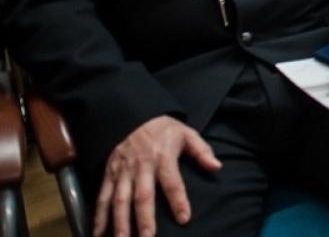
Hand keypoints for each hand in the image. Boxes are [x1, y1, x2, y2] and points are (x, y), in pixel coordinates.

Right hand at [94, 116, 220, 236]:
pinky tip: (98, 234)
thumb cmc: (164, 130)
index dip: (178, 201)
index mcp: (162, 157)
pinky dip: (98, 216)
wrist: (134, 116)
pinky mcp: (108, 174)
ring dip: (119, 222)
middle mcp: (141, 167)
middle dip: (144, 219)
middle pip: (142, 196)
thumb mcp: (187, 134)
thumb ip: (202, 151)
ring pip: (119, 200)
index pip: (173, 182)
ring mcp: (122, 171)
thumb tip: (217, 166)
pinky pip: (102, 197)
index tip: (184, 219)